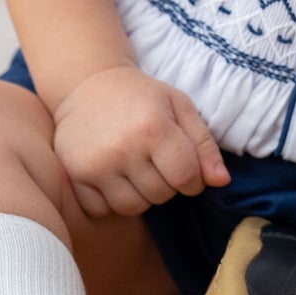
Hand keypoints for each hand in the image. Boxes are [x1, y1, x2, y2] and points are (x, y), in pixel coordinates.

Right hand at [51, 66, 229, 220]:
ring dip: (140, 194)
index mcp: (153, 127)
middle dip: (165, 183)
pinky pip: (102, 209)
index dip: (193, 179)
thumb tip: (221, 181)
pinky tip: (111, 175)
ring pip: (133, 207)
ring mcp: (94, 164)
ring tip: (134, 168)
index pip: (186, 178)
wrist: (87, 85)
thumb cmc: (141, 97)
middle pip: (161, 195)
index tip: (185, 168)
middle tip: (154, 160)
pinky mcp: (74, 175)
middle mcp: (122, 148)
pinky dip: (110, 199)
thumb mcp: (180, 107)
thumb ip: (204, 145)